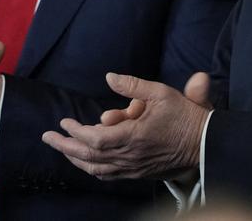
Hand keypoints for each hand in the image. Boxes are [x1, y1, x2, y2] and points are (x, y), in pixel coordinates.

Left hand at [41, 72, 211, 180]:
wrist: (204, 145)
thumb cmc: (184, 117)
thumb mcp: (161, 93)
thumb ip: (133, 85)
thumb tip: (109, 77)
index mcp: (133, 136)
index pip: (94, 139)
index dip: (75, 132)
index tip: (63, 121)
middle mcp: (129, 156)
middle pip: (88, 156)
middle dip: (64, 146)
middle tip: (47, 137)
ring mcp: (133, 168)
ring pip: (96, 168)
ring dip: (75, 158)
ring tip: (61, 148)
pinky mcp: (138, 174)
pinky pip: (108, 175)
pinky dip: (91, 168)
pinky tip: (84, 162)